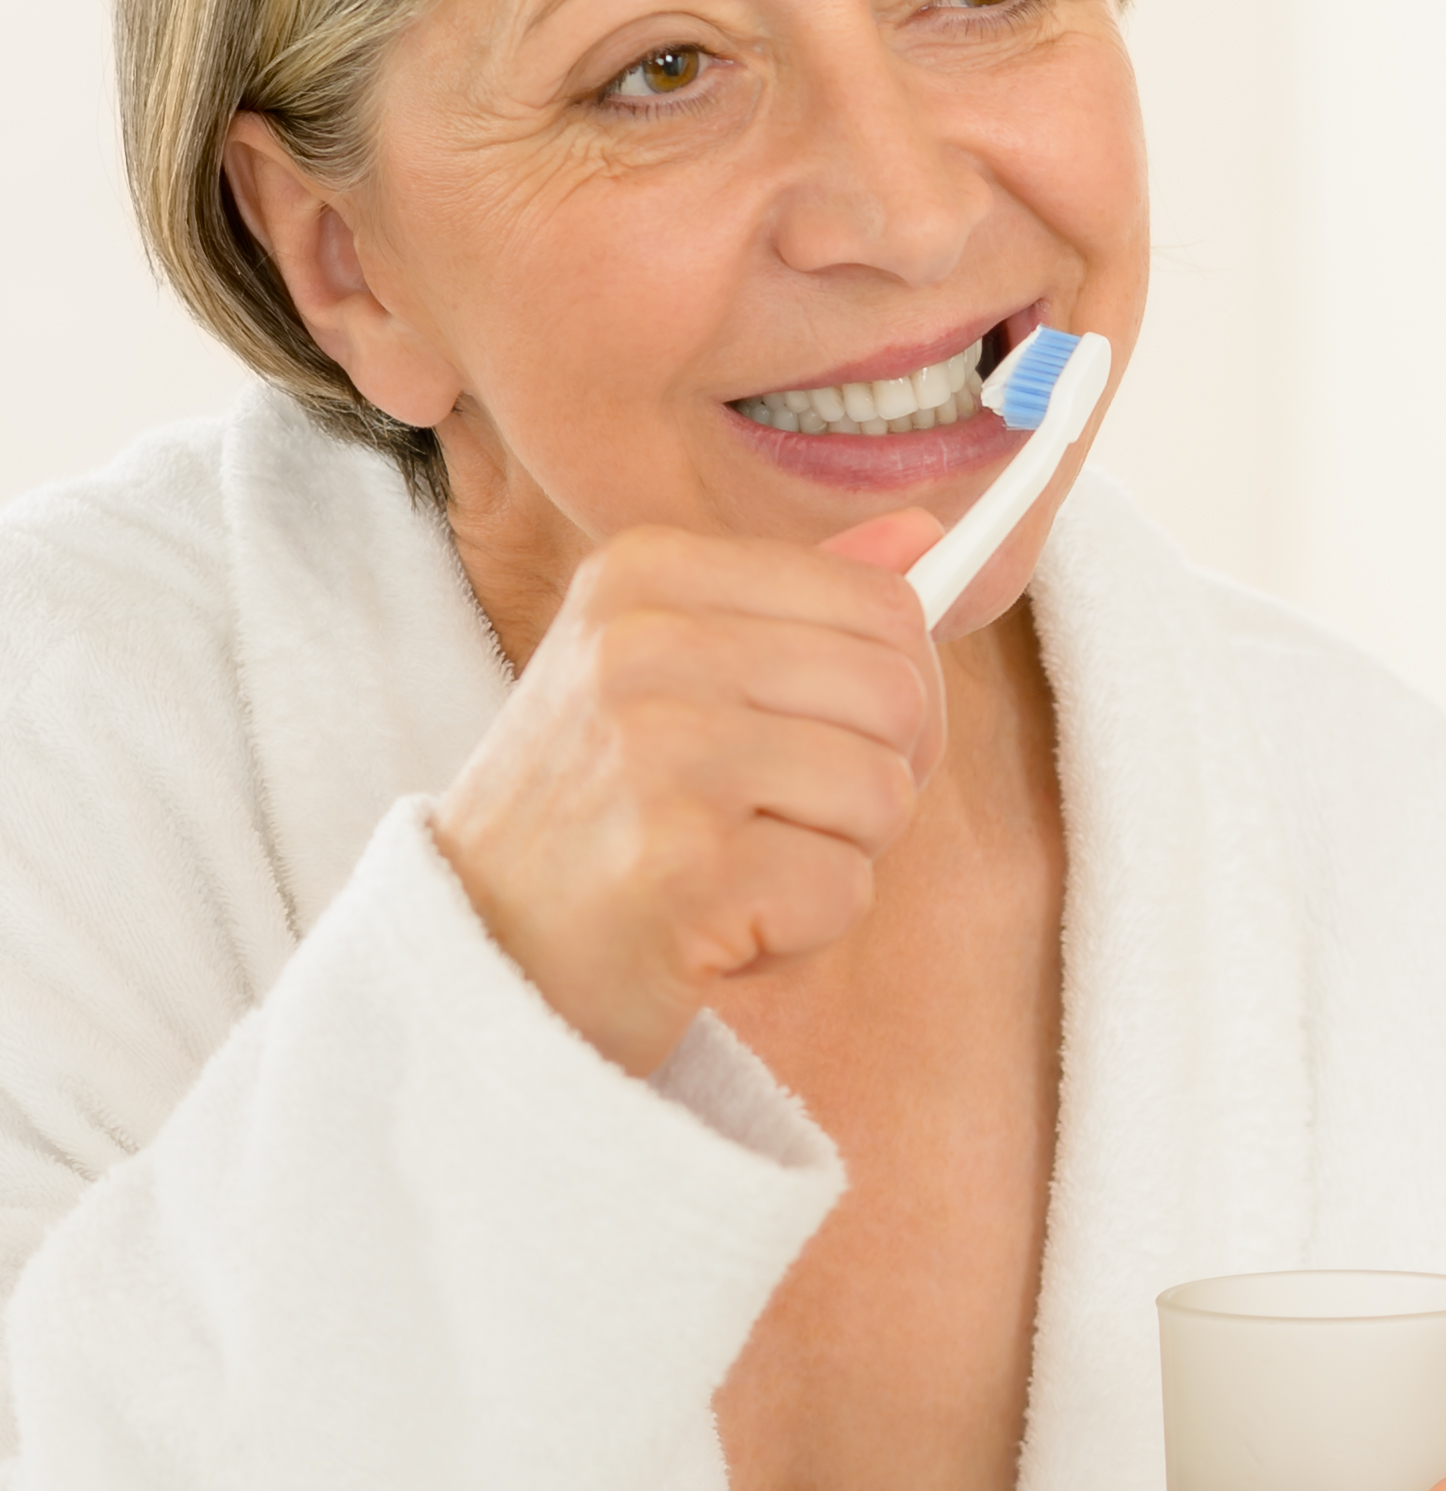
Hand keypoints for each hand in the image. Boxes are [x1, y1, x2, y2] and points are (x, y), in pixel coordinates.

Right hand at [433, 513, 946, 1074]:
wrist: (475, 957)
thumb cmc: (596, 815)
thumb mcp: (670, 672)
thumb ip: (800, 601)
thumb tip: (924, 532)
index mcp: (646, 572)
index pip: (884, 606)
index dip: (890, 694)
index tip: (816, 736)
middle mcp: (644, 645)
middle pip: (899, 697)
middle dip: (873, 778)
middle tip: (772, 820)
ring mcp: (661, 754)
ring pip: (886, 794)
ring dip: (835, 857)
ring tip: (734, 868)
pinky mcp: (685, 866)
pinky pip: (847, 889)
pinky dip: (804, 930)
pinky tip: (717, 926)